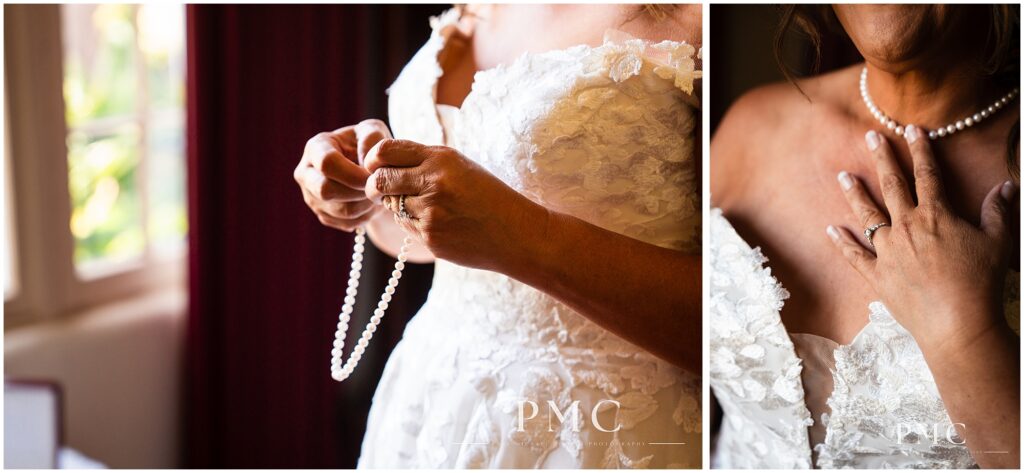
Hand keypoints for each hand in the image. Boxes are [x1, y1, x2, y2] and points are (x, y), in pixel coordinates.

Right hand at [293, 119, 393, 230]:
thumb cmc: (370, 145)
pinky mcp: (323, 215)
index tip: (373, 176)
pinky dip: (366, 216)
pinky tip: (372, 203)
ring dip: (366, 204)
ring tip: (379, 193)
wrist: (369, 168)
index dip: (352, 173)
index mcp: (315, 147)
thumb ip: (372, 137)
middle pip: (326, 190)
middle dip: (358, 191)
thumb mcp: (373, 131)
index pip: (327, 163)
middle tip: (378, 187)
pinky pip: (346, 223)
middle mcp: (306, 173)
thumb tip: (367, 160)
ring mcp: (311, 196)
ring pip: (340, 210)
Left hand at [362, 139, 545, 269]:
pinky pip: (405, 227)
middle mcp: (433, 182)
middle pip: (380, 180)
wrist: (517, 233)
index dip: (374, 159)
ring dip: (398, 205)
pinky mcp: (430, 238)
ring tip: (425, 205)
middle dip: (375, 186)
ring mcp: (430, 213)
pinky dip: (413, 223)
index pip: (386, 151)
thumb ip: (423, 161)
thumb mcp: (459, 166)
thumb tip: (381, 165)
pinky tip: (437, 222)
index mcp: (441, 158)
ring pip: (391, 206)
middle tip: (381, 189)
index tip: (376, 166)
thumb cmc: (487, 196)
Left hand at [827, 124, 1016, 352]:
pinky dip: (841, 242)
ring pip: (866, 216)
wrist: (957, 323)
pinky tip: (831, 229)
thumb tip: (1006, 186)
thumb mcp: (997, 242)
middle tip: (870, 136)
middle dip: (882, 158)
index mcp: (936, 216)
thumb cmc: (980, 283)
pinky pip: (853, 255)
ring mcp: (887, 251)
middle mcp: (906, 228)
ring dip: (854, 194)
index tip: (912, 129)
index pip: (927, 174)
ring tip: (842, 176)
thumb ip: (998, 212)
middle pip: (891, 186)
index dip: (920, 149)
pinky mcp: (876, 275)